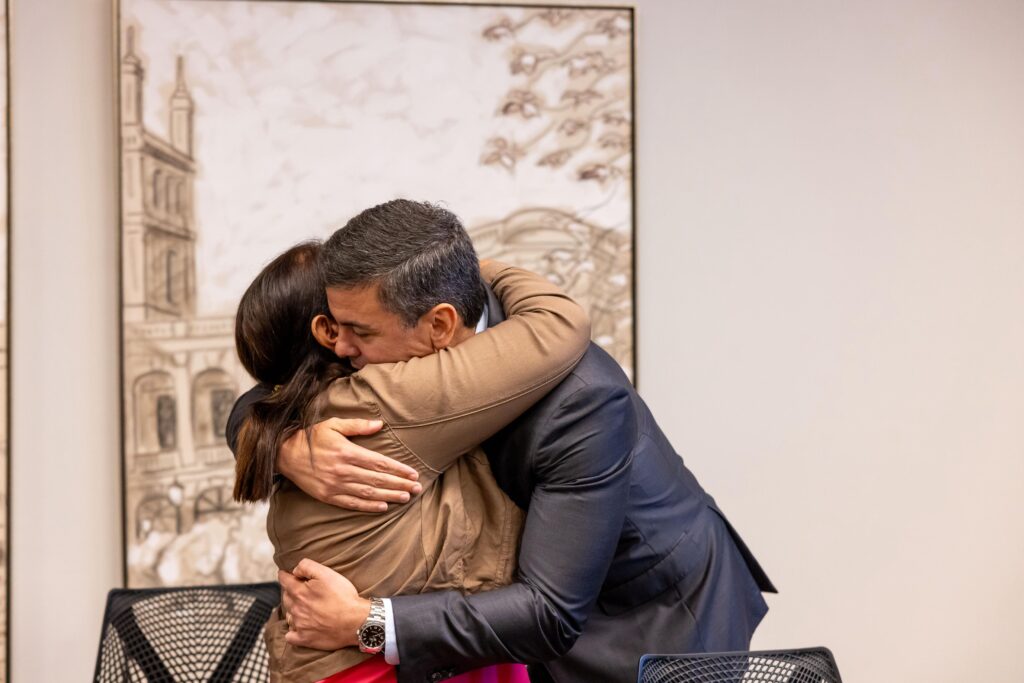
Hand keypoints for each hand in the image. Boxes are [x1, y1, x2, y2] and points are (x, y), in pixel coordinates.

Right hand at [276, 417, 421, 511]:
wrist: (284, 454)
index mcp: (347, 452)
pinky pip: (352, 503)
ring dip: (389, 495)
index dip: (398, 469)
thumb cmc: (311, 437)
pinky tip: (383, 507)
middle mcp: (343, 470)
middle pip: (377, 479)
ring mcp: (335, 485)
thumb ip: (357, 425)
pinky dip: (369, 506)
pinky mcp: (327, 496)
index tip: (413, 473)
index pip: (379, 463)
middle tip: (417, 488)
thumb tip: (380, 425)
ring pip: (368, 492)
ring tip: (406, 497)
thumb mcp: (333, 425)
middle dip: (399, 484)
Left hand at [280, 559, 369, 650]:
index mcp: (300, 592)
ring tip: (303, 607)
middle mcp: (296, 609)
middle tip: (300, 589)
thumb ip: (307, 567)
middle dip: (290, 591)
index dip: (284, 575)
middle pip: (285, 597)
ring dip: (292, 610)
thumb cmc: (344, 597)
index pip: (284, 580)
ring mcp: (300, 625)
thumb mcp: (327, 574)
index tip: (285, 573)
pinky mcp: (305, 639)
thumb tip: (294, 570)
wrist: (356, 622)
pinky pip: (291, 636)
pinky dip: (292, 631)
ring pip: (288, 615)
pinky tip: (300, 627)